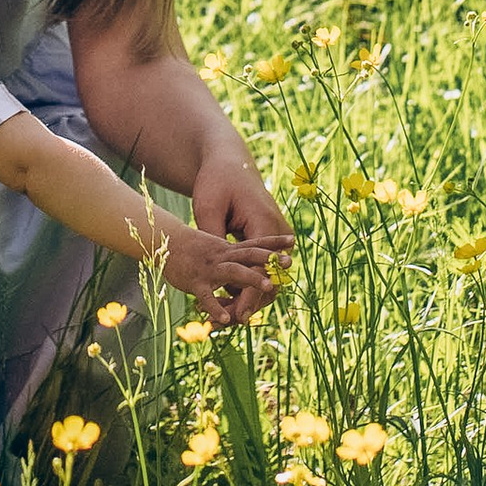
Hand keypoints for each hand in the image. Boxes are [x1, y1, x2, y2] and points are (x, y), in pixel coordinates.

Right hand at [154, 215, 281, 317]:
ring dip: (251, 279)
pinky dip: (215, 308)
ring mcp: (209, 269)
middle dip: (269, 260)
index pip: (254, 243)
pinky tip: (225, 320)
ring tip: (269, 288)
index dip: (273, 242)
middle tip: (288, 264)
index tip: (292, 240)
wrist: (162, 244)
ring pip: (233, 272)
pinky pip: (207, 296)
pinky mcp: (195, 282)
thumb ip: (231, 258)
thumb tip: (248, 268)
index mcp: (227, 249)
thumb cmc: (190, 249)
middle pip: (249, 255)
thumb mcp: (214, 249)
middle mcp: (221, 256)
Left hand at [185, 140, 293, 327]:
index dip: (250, 298)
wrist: (229, 161)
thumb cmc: (217, 181)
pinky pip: (263, 268)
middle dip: (251, 303)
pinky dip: (248, 284)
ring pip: (268, 278)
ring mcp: (276, 236)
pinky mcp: (268, 239)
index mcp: (264, 223)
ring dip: (249, 297)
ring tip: (225, 316)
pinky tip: (229, 298)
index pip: (262, 271)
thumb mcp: (208, 209)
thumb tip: (215, 275)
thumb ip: (214, 240)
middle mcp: (277, 232)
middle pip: (271, 280)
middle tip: (228, 323)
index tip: (237, 318)